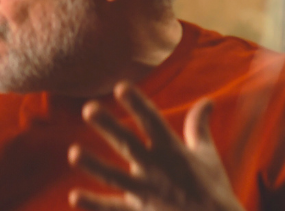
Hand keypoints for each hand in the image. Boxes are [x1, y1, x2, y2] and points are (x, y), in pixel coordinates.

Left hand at [68, 83, 243, 210]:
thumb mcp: (206, 155)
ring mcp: (147, 193)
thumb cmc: (212, 189)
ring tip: (72, 153)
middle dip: (110, 127)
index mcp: (173, 151)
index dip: (137, 104)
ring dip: (94, 165)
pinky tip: (74, 197)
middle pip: (129, 145)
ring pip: (116, 178)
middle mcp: (157, 170)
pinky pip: (113, 209)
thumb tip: (208, 100)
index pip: (153, 122)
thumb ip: (199, 126)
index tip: (121, 86)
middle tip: (88, 108)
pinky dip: (94, 204)